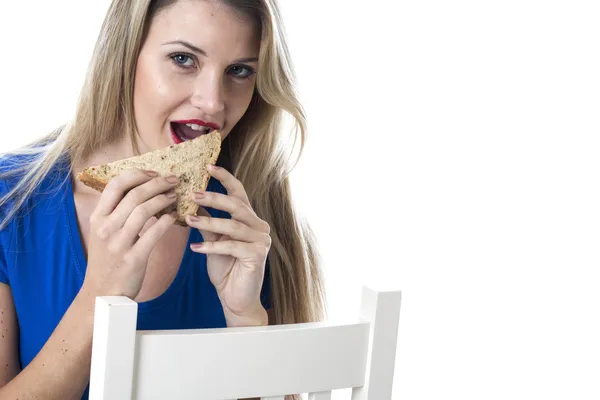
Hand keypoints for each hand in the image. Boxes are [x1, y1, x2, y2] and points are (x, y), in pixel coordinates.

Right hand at [81, 170, 178, 298]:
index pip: (115, 185)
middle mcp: (106, 228)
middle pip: (134, 194)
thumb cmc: (107, 260)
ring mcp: (119, 243)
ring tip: (175, 196)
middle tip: (173, 180)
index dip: (137, 174)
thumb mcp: (103, 232)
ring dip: (164, 199)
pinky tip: (174, 217)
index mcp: (98, 218)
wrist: (102, 293)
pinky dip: (167, 221)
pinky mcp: (133, 258)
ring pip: (144, 210)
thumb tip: (141, 190)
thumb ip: (117, 213)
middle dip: (157, 183)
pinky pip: (154, 233)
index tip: (154, 172)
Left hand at [186, 164, 270, 325]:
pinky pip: (232, 246)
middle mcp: (258, 225)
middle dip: (213, 198)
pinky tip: (195, 249)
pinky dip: (212, 247)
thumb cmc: (225, 268)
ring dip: (208, 222)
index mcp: (248, 218)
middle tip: (192, 194)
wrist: (235, 298)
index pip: (238, 192)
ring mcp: (261, 240)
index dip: (224, 178)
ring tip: (188, 221)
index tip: (207, 166)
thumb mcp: (212, 240)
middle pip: (236, 205)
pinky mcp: (257, 255)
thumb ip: (206, 221)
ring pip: (233, 225)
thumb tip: (190, 201)